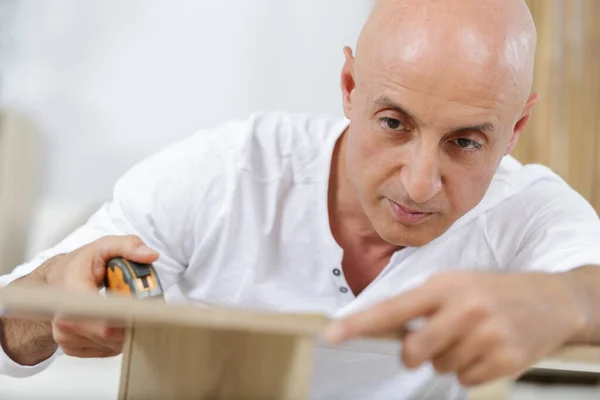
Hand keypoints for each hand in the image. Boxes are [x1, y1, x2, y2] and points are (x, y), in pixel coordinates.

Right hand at [42, 235, 158, 357]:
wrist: (56, 281)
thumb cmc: (80, 265)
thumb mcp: (104, 246)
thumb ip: (128, 246)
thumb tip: (150, 255)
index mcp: (72, 293)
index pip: (105, 318)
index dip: (130, 317)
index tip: (148, 311)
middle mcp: (65, 320)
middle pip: (113, 335)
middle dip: (134, 321)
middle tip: (142, 305)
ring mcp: (67, 337)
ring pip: (113, 345)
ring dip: (127, 329)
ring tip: (123, 308)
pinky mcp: (72, 348)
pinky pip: (106, 350)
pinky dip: (117, 337)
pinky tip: (113, 319)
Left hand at [323, 271, 584, 385]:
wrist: (547, 299)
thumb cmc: (489, 292)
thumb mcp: (453, 285)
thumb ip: (419, 306)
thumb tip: (384, 333)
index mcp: (443, 286)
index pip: (392, 309)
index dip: (358, 324)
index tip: (330, 335)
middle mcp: (464, 308)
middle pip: (414, 352)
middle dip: (417, 353)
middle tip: (436, 339)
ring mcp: (487, 334)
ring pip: (442, 367)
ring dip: (450, 358)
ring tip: (472, 337)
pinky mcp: (506, 358)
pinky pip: (466, 380)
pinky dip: (471, 370)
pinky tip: (487, 348)